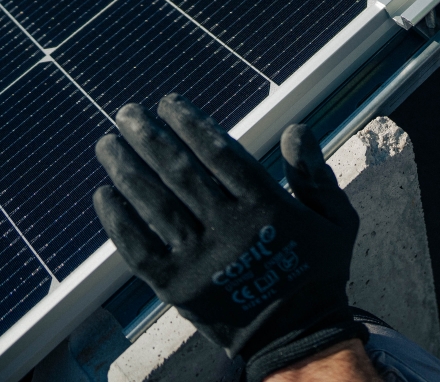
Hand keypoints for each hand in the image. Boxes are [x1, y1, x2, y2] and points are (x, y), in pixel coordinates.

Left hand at [93, 95, 365, 381]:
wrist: (297, 336)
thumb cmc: (318, 270)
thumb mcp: (336, 218)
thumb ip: (314, 172)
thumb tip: (297, 128)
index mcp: (267, 206)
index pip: (220, 152)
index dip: (191, 123)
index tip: (168, 103)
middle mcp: (229, 228)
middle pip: (180, 172)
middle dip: (150, 137)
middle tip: (127, 112)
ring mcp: (199, 259)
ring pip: (155, 205)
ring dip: (126, 170)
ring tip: (106, 144)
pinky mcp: (176, 286)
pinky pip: (139, 248)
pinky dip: (118, 220)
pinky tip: (104, 194)